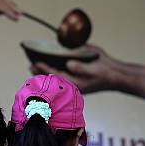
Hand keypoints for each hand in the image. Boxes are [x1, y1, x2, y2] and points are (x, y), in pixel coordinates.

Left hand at [30, 44, 144, 102]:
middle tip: (29, 63)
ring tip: (33, 65)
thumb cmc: (104, 72)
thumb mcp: (93, 69)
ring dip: (44, 72)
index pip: (54, 75)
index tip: (34, 62)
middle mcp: (71, 84)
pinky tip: (46, 66)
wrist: (115, 75)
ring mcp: (73, 82)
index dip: (43, 68)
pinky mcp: (76, 80)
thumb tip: (69, 63)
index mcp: (74, 83)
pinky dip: (52, 71)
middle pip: (51, 78)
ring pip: (54, 77)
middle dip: (40, 72)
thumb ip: (80, 67)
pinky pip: (59, 76)